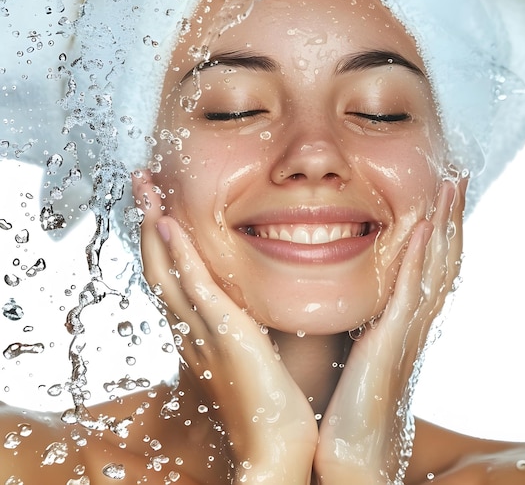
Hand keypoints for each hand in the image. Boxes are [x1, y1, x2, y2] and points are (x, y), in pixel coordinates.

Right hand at [133, 171, 317, 483]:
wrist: (276, 448)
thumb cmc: (269, 406)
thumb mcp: (249, 357)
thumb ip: (241, 330)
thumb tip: (248, 310)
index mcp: (198, 335)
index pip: (171, 279)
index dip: (160, 242)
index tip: (158, 206)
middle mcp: (190, 331)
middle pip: (157, 267)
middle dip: (147, 223)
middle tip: (141, 184)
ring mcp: (203, 331)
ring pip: (166, 270)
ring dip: (153, 226)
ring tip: (145, 188)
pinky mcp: (225, 333)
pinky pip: (195, 288)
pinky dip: (179, 255)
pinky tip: (168, 225)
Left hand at [314, 178, 466, 484]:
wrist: (351, 450)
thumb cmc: (349, 401)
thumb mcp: (359, 346)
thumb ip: (365, 317)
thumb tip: (356, 294)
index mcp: (405, 320)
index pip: (432, 264)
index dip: (441, 228)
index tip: (443, 192)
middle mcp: (415, 321)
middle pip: (444, 259)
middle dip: (452, 218)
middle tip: (457, 178)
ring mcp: (408, 330)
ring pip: (437, 269)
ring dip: (445, 227)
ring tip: (450, 189)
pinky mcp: (392, 342)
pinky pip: (411, 293)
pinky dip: (419, 260)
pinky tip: (421, 230)